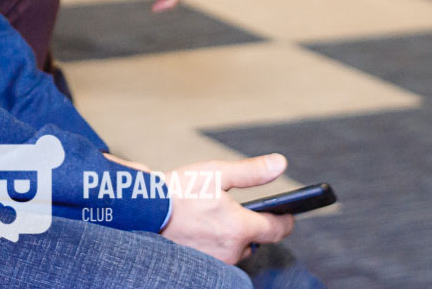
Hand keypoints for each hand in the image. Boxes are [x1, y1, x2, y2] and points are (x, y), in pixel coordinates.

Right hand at [161, 155, 294, 263]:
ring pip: (236, 249)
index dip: (285, 220)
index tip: (288, 214)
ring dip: (232, 236)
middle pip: (255, 240)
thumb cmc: (178, 192)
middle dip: (250, 226)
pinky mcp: (203, 267)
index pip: (277, 230)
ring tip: (212, 218)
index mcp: (240, 227)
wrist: (143, 213)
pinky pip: (220, 256)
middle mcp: (232, 250)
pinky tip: (202, 230)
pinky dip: (216, 244)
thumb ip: (252, 171)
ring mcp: (217, 262)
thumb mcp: (216, 173)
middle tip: (232, 208)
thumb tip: (281, 163)